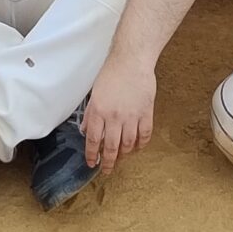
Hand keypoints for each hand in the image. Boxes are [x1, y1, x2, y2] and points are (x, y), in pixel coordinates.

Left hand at [83, 57, 156, 171]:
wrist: (131, 61)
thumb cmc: (112, 74)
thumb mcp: (95, 94)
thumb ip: (91, 115)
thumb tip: (86, 132)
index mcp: (99, 111)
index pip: (93, 140)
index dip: (91, 155)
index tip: (92, 163)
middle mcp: (114, 117)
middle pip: (111, 147)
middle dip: (108, 162)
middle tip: (106, 170)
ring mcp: (132, 116)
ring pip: (128, 144)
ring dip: (124, 155)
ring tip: (121, 158)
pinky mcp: (146, 113)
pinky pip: (144, 135)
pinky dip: (141, 145)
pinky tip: (137, 147)